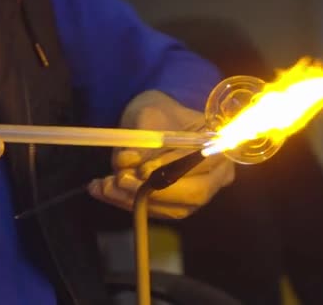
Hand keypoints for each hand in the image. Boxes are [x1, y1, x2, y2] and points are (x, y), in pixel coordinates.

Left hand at [89, 91, 234, 218]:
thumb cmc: (158, 113)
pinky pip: (156, 211)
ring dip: (135, 199)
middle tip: (120, 180)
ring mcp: (199, 195)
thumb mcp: (149, 115)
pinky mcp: (177, 206)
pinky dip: (126, 202)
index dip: (172, 168)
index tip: (142, 169)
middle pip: (192, 194)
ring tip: (103, 186)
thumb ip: (141, 137)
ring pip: (172, 208)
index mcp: (220, 147)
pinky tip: (102, 190)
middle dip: (154, 191)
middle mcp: (217, 176)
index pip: (202, 163)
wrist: (156, 121)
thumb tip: (126, 161)